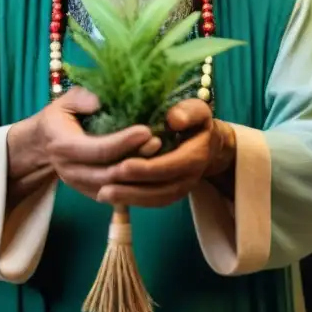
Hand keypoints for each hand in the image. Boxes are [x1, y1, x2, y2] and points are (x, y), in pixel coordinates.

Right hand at [13, 87, 160, 201]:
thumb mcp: (66, 101)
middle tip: (159, 141)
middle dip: (137, 160)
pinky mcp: (91, 194)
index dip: (124, 142)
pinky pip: (117, 195)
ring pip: (116, 189)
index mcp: (64, 146)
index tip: (146, 130)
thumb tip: (100, 101)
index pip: (98, 150)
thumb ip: (82, 99)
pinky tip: (153, 169)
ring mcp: (81, 186)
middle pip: (110, 174)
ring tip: (161, 155)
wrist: (43, 144)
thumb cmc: (61, 117)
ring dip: (140, 175)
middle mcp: (71, 171)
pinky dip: (135, 184)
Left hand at [96, 99, 235, 208]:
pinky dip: (134, 201)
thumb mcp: (197, 110)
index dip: (147, 168)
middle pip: (162, 190)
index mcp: (197, 155)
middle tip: (104, 188)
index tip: (123, 166)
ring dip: (130, 199)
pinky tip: (111, 197)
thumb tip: (173, 119)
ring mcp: (182, 188)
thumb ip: (189, 112)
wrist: (208, 142)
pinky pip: (154, 202)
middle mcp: (191, 177)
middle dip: (133, 190)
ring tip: (102, 195)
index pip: (171, 166)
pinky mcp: (172, 193)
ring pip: (156, 200)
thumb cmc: (196, 121)